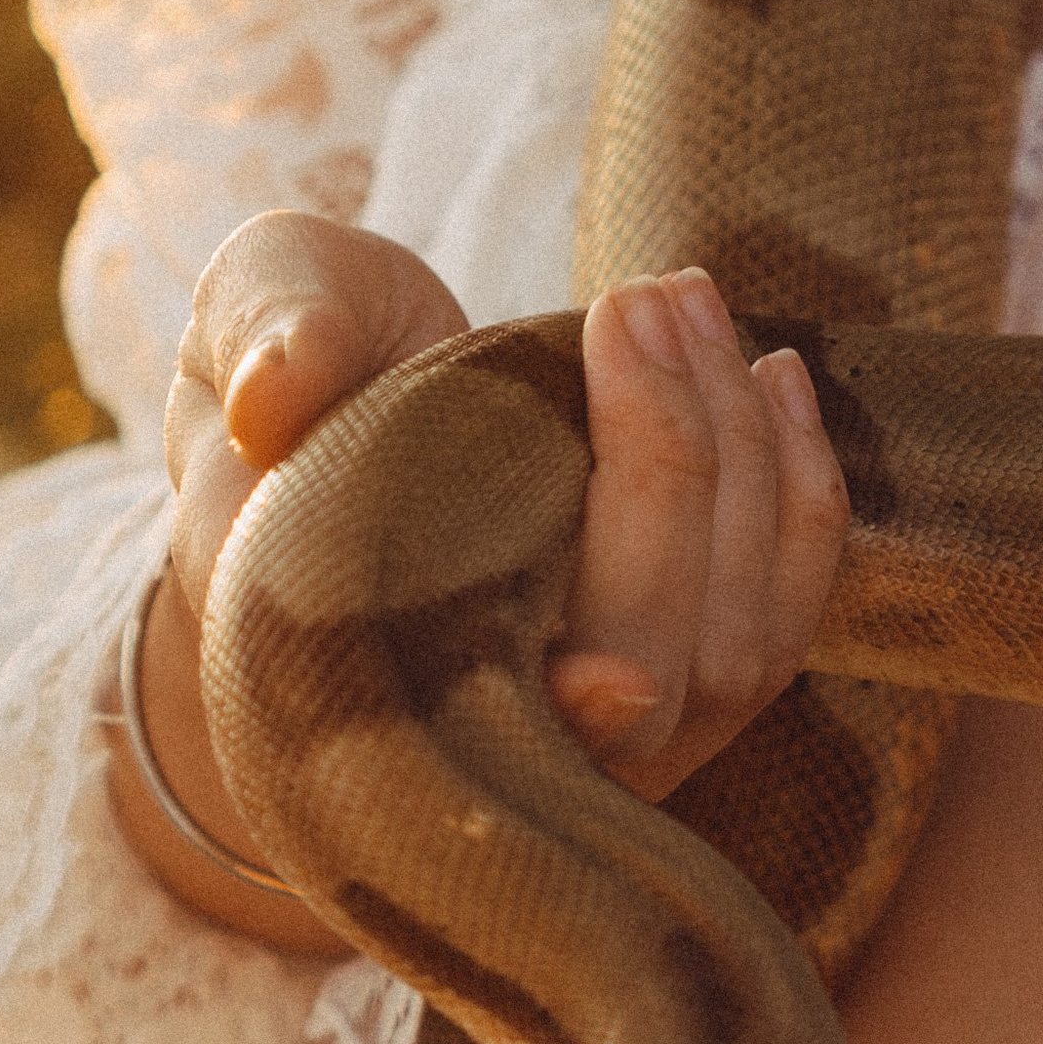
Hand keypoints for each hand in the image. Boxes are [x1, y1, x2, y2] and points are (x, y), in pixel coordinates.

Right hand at [124, 215, 846, 946]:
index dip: (560, 732)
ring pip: (732, 648)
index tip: (615, 681)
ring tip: (693, 300)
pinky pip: (779, 618)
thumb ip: (262, 345)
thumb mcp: (243, 332)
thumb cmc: (286, 377)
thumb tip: (281, 393)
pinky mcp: (683, 681)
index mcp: (350, 681)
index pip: (477, 745)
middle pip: (644, 671)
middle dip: (666, 473)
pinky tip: (779, 375)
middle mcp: (488, 741)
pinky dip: (800, 495)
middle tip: (639, 298)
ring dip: (743, 458)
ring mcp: (604, 730)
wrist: (353, 420)